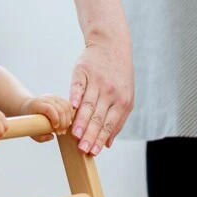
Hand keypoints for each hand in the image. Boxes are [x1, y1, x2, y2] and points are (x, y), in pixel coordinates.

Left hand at [20, 94, 74, 142]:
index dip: (55, 119)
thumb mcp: (30, 130)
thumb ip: (40, 137)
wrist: (28, 107)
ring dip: (68, 120)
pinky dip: (71, 114)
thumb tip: (52, 136)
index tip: (55, 129)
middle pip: (60, 109)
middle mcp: (46, 98)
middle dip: (63, 123)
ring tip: (64, 129)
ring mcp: (54, 97)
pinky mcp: (59, 98)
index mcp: (37, 104)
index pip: (49, 109)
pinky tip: (68, 123)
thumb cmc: (29, 120)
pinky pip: (69, 105)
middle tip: (61, 133)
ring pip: (67, 106)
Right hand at [69, 38, 133, 155]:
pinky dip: (75, 96)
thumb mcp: (125, 97)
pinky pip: (78, 86)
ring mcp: (96, 81)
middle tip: (83, 149)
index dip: (101, 139)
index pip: (110, 124)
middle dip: (90, 135)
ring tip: (75, 135)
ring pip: (88, 104)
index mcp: (122, 100)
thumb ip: (117, 120)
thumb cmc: (118, 75)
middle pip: (98, 117)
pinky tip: (71, 108)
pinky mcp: (83, 71)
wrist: (111, 45)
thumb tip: (107, 144)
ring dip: (81, 121)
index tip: (93, 152)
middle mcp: (110, 92)